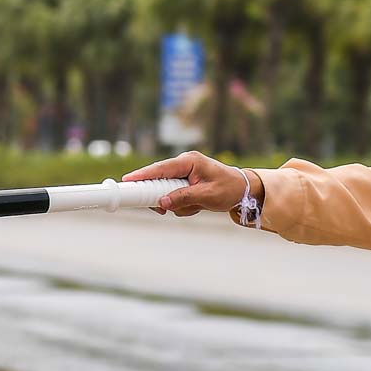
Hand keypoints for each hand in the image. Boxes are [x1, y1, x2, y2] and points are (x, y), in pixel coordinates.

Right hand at [120, 152, 245, 216]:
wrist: (243, 190)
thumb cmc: (228, 189)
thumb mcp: (207, 195)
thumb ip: (183, 197)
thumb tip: (162, 203)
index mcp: (188, 161)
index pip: (160, 168)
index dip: (142, 175)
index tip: (127, 181)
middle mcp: (183, 165)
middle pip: (159, 181)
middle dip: (162, 197)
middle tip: (162, 209)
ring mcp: (183, 174)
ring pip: (166, 192)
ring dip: (178, 204)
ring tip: (196, 206)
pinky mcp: (184, 183)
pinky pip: (174, 197)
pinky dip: (182, 206)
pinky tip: (197, 206)